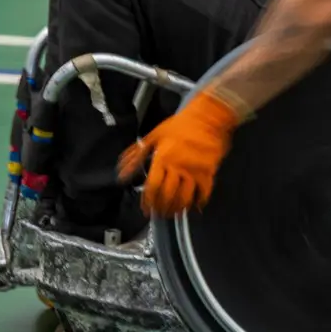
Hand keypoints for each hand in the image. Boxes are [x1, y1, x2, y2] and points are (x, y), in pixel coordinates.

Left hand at [116, 89, 244, 217]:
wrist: (208, 117)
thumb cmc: (179, 125)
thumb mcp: (154, 136)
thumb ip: (136, 155)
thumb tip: (121, 174)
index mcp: (163, 159)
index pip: (152, 187)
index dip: (148, 202)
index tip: (146, 210)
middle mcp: (178, 168)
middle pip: (168, 195)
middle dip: (161, 208)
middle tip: (159, 214)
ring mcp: (194, 172)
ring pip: (185, 198)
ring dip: (177, 208)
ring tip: (173, 213)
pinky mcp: (209, 172)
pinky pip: (204, 192)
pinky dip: (199, 202)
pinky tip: (193, 206)